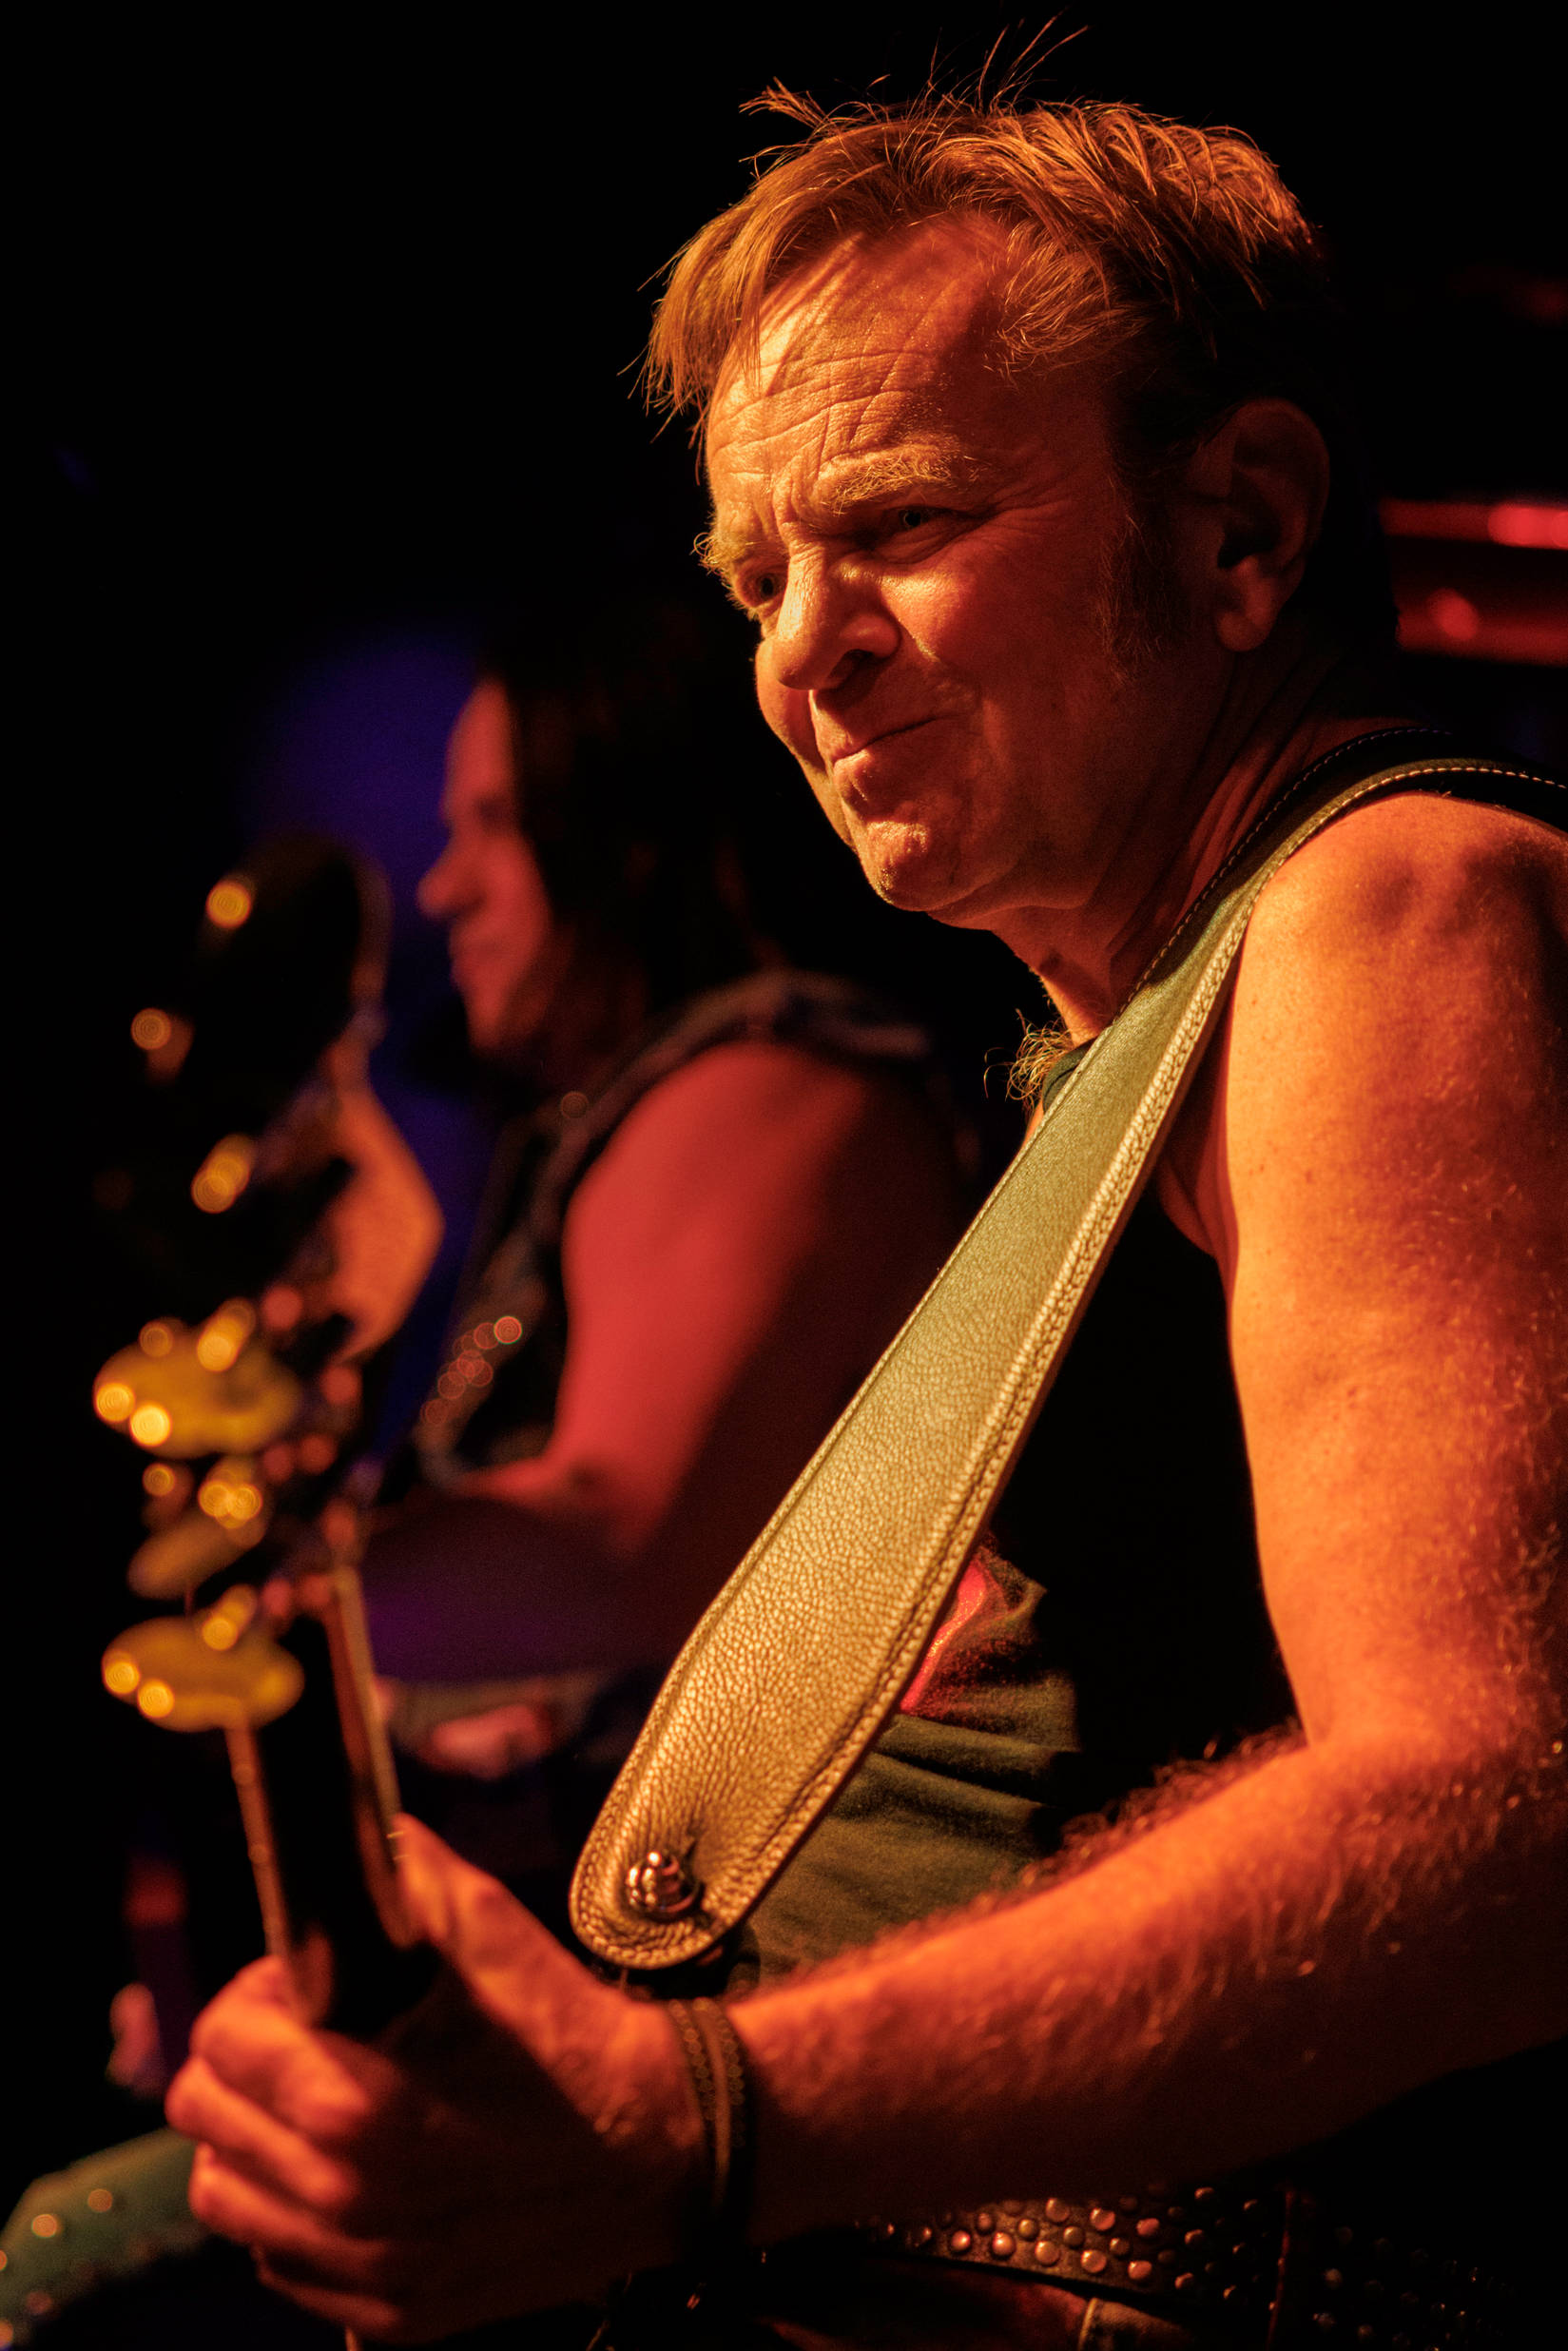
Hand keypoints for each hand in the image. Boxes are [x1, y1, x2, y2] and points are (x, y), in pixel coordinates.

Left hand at [166, 1818, 698, 2340]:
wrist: (661, 2143)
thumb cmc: (573, 2037)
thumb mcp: (492, 1929)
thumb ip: (402, 1875)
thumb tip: (353, 1834)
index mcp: (355, 2100)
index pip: (215, 2041)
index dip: (255, 1995)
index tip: (298, 1987)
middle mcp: (344, 2197)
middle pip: (203, 2118)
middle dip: (245, 2062)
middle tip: (307, 2038)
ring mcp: (362, 2265)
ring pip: (227, 2196)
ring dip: (258, 2142)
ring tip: (322, 2106)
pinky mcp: (387, 2313)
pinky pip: (282, 2261)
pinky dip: (299, 2214)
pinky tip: (358, 2169)